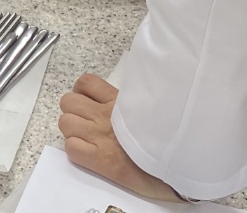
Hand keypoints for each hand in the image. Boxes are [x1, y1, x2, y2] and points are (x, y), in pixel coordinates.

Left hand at [59, 74, 183, 203]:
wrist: (181, 163)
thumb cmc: (170, 138)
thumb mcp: (154, 109)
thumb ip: (135, 101)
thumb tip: (128, 99)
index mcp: (120, 101)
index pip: (86, 82)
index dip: (82, 92)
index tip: (90, 102)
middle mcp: (107, 115)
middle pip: (69, 101)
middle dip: (74, 111)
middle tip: (87, 122)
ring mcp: (101, 136)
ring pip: (65, 122)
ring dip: (73, 130)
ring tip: (87, 138)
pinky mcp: (101, 160)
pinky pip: (72, 148)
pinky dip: (76, 151)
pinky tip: (89, 154)